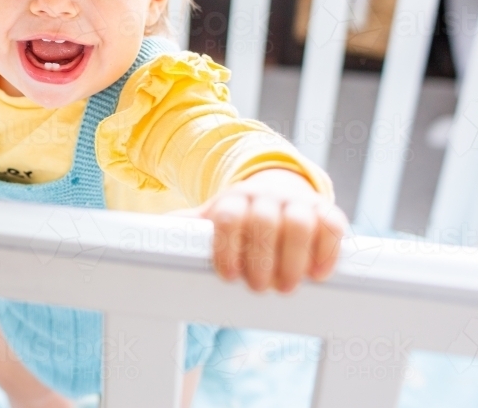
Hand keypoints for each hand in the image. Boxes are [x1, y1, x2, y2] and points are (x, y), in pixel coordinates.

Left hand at [196, 169, 346, 292]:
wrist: (278, 188)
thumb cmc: (240, 216)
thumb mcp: (213, 218)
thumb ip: (188, 228)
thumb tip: (146, 234)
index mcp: (233, 199)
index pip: (228, 218)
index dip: (227, 248)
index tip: (229, 277)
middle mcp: (265, 196)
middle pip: (264, 222)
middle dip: (261, 259)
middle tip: (260, 288)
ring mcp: (297, 201)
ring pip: (299, 222)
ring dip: (293, 257)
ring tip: (286, 286)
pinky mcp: (325, 210)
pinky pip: (331, 225)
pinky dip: (327, 250)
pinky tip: (319, 274)